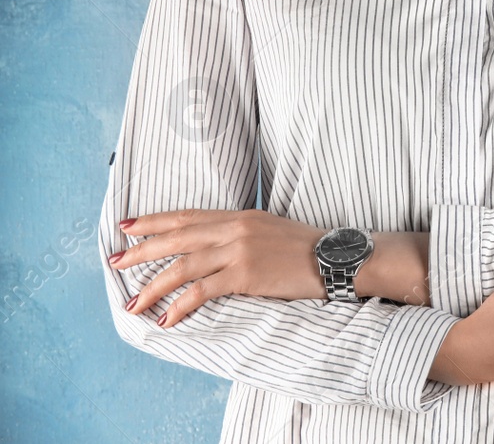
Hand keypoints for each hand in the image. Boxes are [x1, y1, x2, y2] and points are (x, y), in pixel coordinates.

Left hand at [111, 208, 324, 326]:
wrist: (337, 258)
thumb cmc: (307, 249)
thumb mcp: (270, 230)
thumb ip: (241, 235)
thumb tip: (216, 248)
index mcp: (240, 216)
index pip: (187, 216)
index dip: (155, 221)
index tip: (128, 227)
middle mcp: (235, 229)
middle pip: (177, 238)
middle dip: (141, 250)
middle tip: (114, 261)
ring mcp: (239, 250)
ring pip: (182, 266)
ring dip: (153, 286)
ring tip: (132, 303)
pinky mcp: (246, 274)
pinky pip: (202, 291)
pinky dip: (180, 306)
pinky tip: (166, 319)